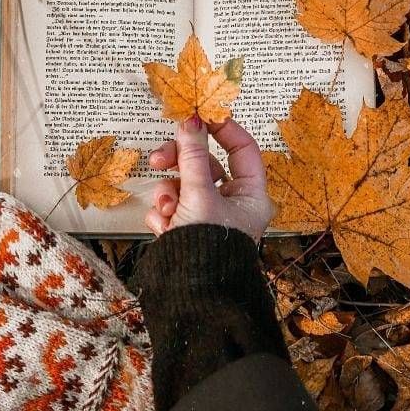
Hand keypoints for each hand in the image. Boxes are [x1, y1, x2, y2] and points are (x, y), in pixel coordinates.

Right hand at [145, 116, 273, 242]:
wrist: (189, 293)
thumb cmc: (207, 248)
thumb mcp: (198, 194)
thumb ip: (192, 156)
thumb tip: (191, 121)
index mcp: (251, 195)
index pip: (242, 149)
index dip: (222, 129)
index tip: (199, 116)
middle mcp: (232, 204)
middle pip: (204, 165)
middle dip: (178, 163)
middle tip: (158, 158)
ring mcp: (208, 216)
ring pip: (183, 185)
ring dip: (167, 193)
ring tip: (166, 209)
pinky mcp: (187, 229)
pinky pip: (172, 207)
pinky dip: (164, 213)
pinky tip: (163, 227)